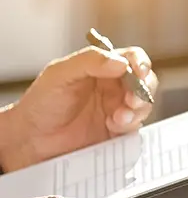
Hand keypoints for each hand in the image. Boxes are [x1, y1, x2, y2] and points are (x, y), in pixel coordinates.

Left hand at [0, 46, 158, 171]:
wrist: (31, 139)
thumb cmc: (41, 103)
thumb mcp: (60, 74)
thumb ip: (89, 62)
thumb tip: (120, 63)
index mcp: (102, 68)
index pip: (131, 58)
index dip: (141, 63)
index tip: (140, 72)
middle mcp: (113, 87)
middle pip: (145, 82)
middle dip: (144, 89)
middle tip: (133, 99)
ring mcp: (117, 109)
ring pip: (144, 105)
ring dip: (138, 110)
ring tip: (120, 117)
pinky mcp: (118, 131)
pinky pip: (136, 127)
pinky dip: (130, 126)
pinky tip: (113, 126)